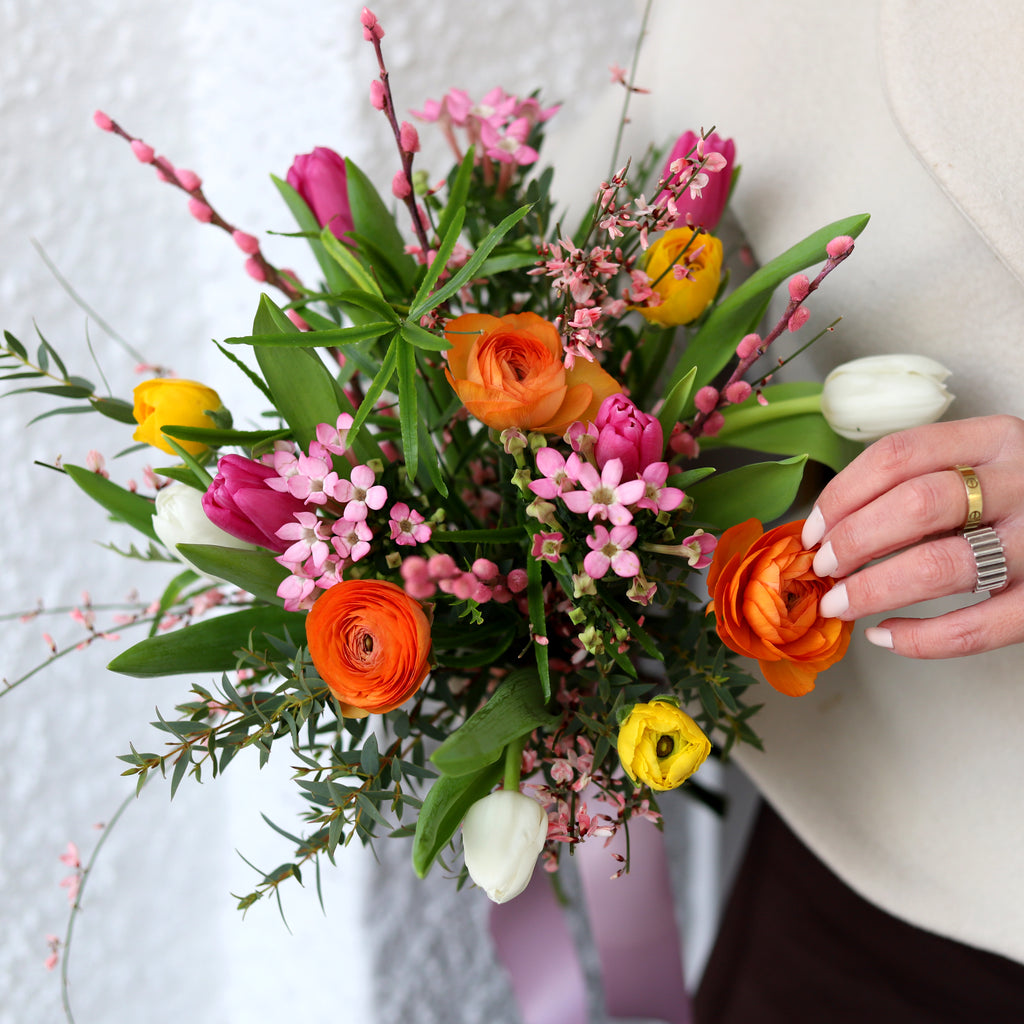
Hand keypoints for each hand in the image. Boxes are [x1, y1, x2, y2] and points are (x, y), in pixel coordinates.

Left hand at [800, 415, 1023, 657]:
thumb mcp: (988, 463)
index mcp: (997, 439)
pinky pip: (978, 627)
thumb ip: (926, 479)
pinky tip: (885, 635)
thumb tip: (834, 525)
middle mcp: (1022, 483)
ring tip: (839, 604)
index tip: (812, 529)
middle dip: (854, 540)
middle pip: (915, 505)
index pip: (899, 455)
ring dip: (874, 589)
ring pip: (940, 565)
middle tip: (823, 567)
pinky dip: (921, 638)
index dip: (842, 494)